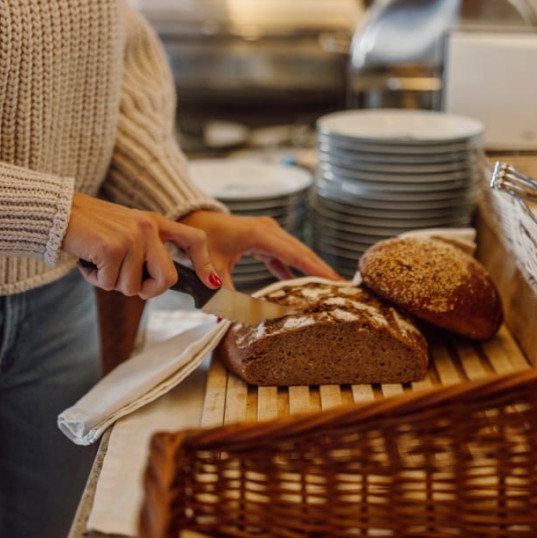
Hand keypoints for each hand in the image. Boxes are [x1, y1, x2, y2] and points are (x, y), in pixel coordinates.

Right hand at [61, 193, 219, 298]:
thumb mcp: (126, 231)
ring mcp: (132, 237)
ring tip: (98, 262)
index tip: (210, 283)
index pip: (194, 239)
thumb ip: (144, 250)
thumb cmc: (89, 227)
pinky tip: (88, 261)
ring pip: (132, 287)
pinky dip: (95, 279)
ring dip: (111, 282)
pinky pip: (110, 283)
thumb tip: (156, 283)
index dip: (204, 264)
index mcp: (154, 222)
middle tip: (126, 282)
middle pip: (166, 279)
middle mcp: (148, 228)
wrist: (58, 211)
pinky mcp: (112, 248)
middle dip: (147, 291)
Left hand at [178, 210, 341, 287]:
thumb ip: (222, 292)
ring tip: (329, 286)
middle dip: (321, 269)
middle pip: (301, 252)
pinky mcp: (265, 238)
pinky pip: (285, 254)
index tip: (334, 280)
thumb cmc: (202, 238)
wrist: (193, 218)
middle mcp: (269, 230)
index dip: (315, 268)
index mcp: (260, 235)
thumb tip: (225, 319)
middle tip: (343, 286)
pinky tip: (301, 284)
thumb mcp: (213, 265)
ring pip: (296, 252)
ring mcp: (269, 232)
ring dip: (310, 268)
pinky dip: (293, 267)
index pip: (294, 254)